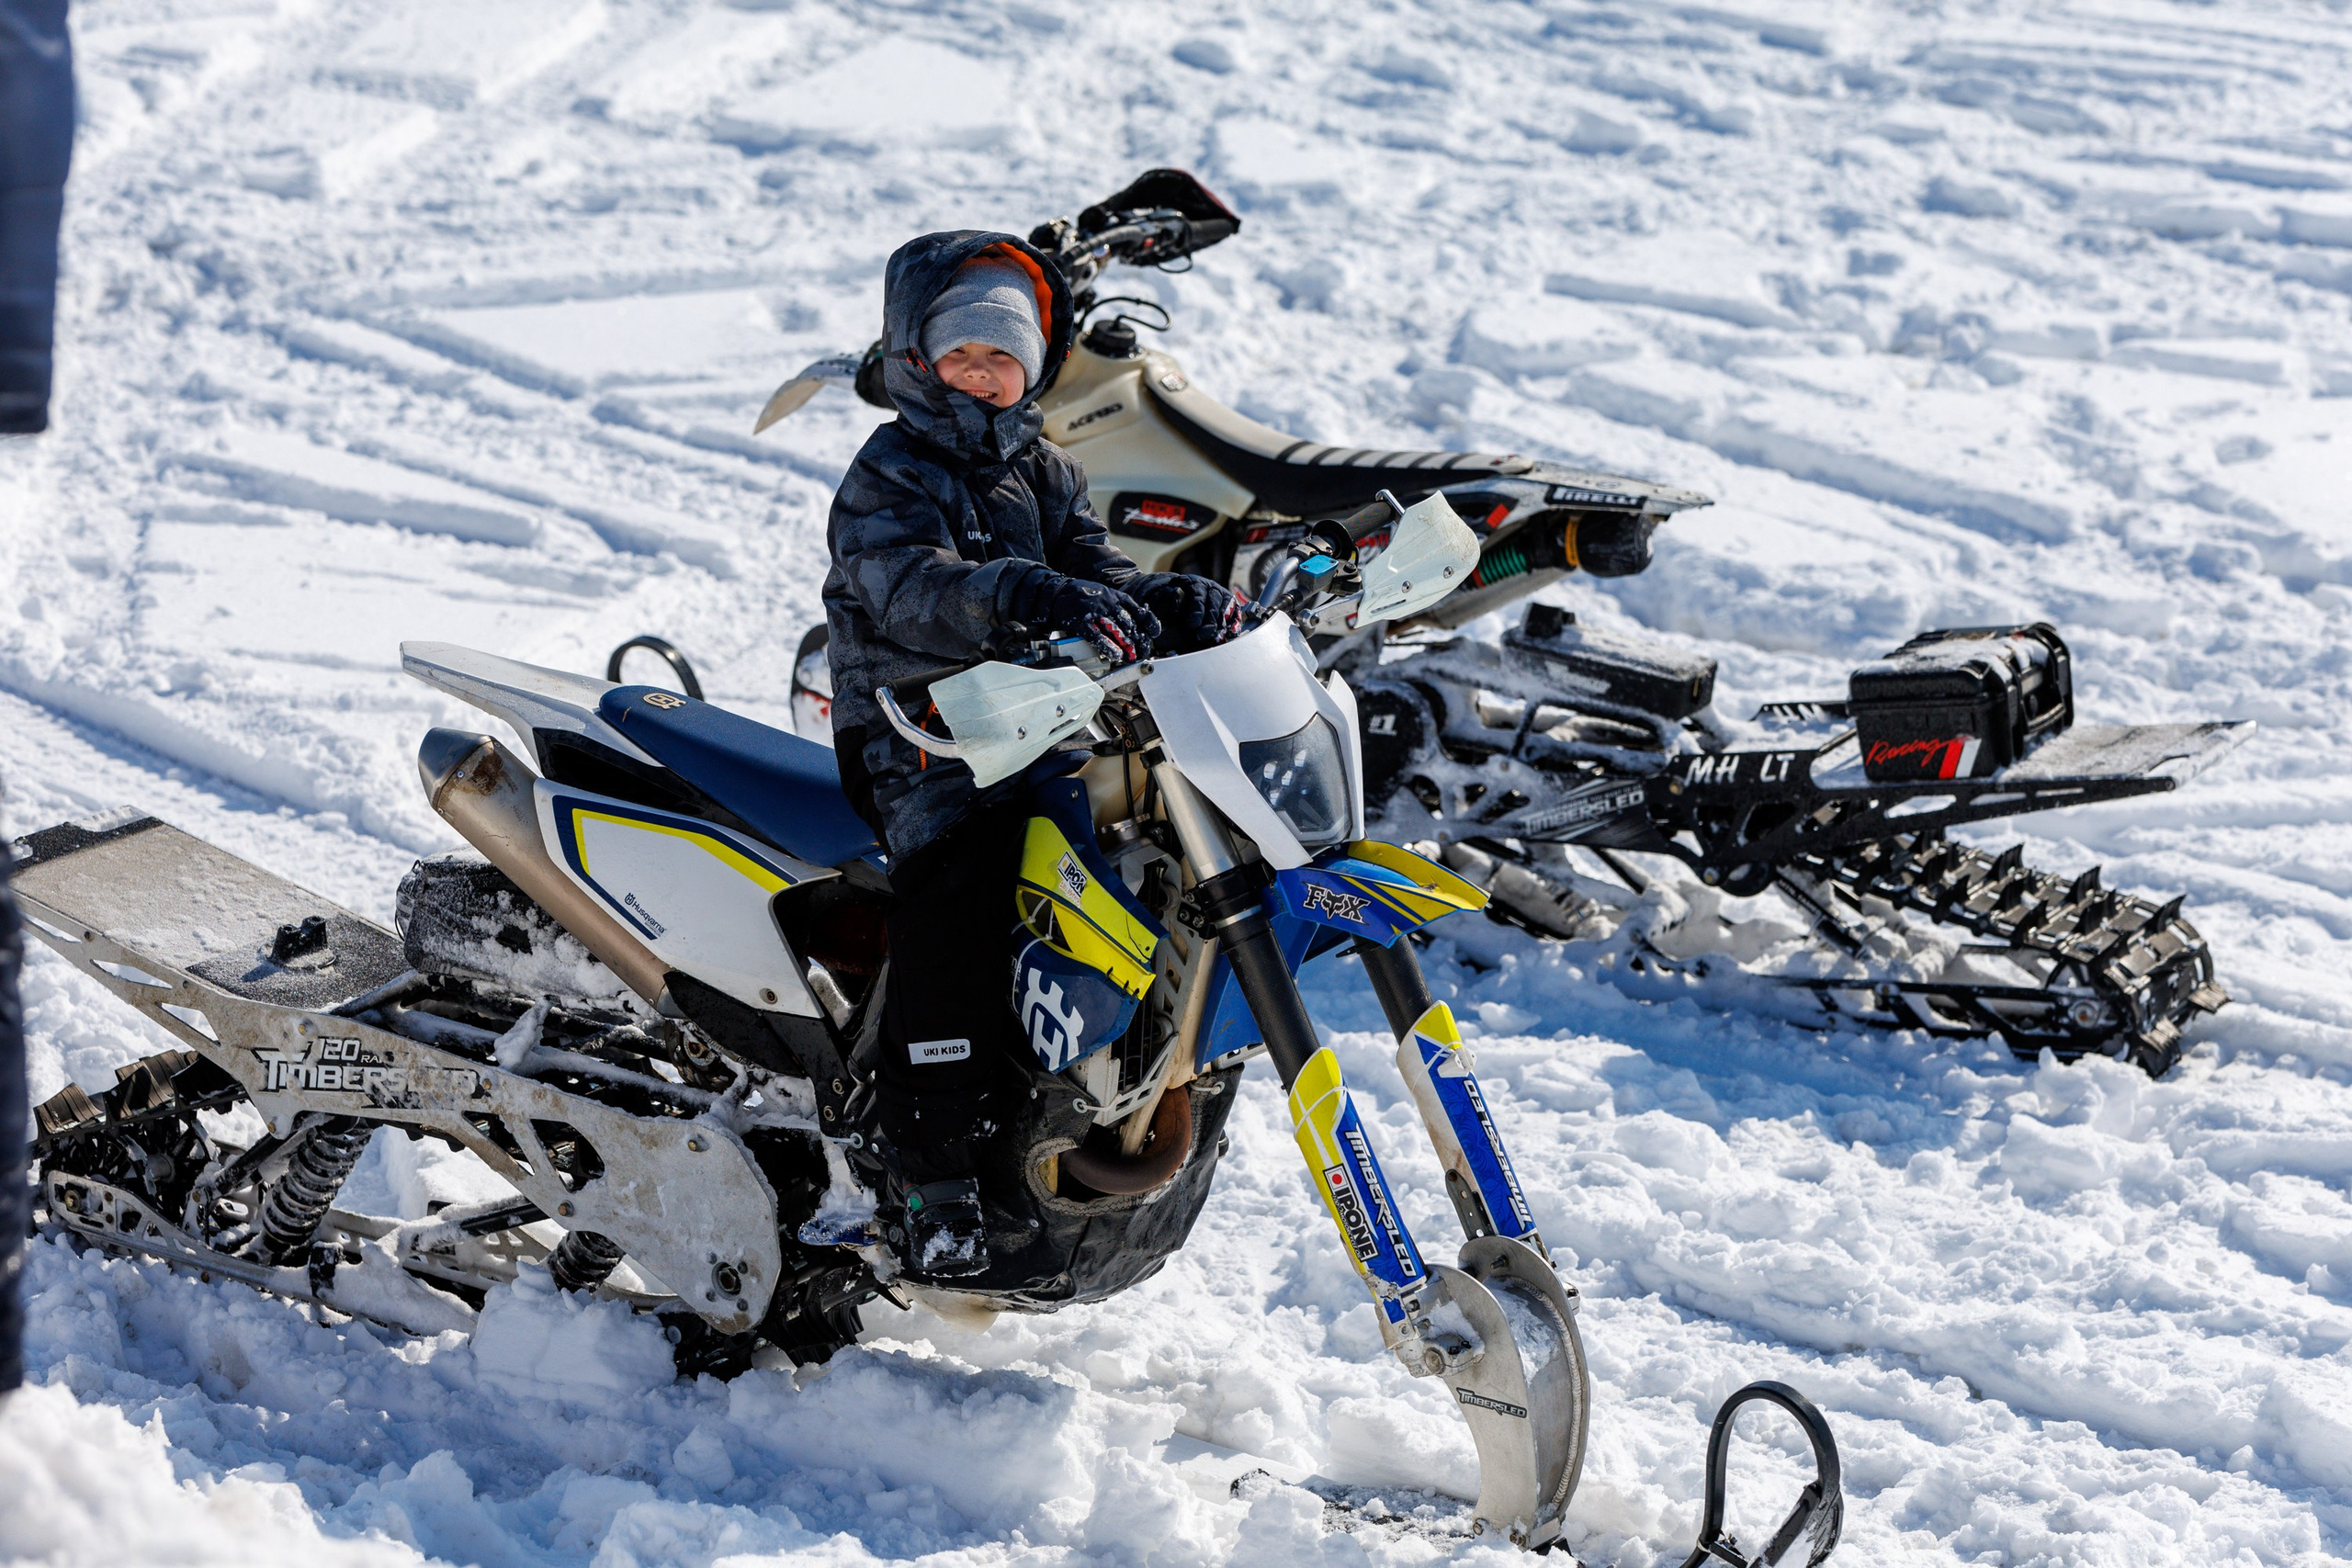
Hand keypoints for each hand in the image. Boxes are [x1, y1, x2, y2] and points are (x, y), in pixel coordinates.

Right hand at [1012, 573, 1158, 662]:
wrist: (1059, 592)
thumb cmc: (1084, 595)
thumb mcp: (1106, 595)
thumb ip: (1120, 607)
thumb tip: (1136, 622)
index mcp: (1117, 597)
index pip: (1139, 611)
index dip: (1149, 623)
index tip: (1154, 633)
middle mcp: (1109, 603)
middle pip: (1130, 625)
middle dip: (1138, 641)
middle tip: (1141, 651)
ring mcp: (1096, 612)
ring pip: (1117, 631)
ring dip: (1126, 646)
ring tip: (1131, 656)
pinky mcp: (1083, 622)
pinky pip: (1098, 637)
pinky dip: (1108, 647)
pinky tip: (1115, 654)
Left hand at [1130, 573, 1245, 653]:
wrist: (1181, 604)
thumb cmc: (1173, 604)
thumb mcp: (1166, 600)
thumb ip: (1169, 600)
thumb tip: (1176, 596)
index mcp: (1193, 583)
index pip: (1197, 594)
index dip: (1196, 609)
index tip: (1192, 624)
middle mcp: (1210, 587)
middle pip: (1213, 602)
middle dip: (1209, 621)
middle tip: (1202, 636)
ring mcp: (1222, 596)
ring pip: (1226, 608)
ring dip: (1222, 624)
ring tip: (1217, 638)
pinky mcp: (1230, 606)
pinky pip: (1235, 613)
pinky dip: (1234, 623)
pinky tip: (1231, 633)